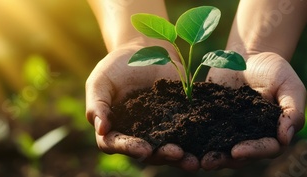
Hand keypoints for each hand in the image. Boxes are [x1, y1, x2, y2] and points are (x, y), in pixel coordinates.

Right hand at [85, 44, 200, 170]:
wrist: (144, 50)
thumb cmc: (116, 66)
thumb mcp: (100, 81)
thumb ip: (97, 104)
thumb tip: (101, 129)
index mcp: (115, 130)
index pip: (117, 145)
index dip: (129, 148)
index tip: (142, 148)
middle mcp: (138, 136)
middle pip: (148, 153)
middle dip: (162, 155)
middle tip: (175, 153)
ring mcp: (161, 130)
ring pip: (170, 149)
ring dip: (182, 157)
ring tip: (194, 161)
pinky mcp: (181, 120)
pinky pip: (190, 134)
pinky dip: (198, 141)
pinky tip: (209, 144)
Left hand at [203, 52, 305, 169]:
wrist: (249, 56)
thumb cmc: (275, 70)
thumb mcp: (289, 85)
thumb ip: (292, 110)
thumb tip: (286, 138)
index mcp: (271, 133)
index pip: (265, 148)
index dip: (253, 152)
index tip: (237, 151)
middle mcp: (249, 137)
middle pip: (239, 155)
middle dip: (224, 159)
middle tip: (209, 162)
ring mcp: (228, 130)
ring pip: (219, 148)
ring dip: (208, 155)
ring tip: (195, 159)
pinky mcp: (211, 120)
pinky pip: (202, 132)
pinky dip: (194, 139)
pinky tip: (183, 140)